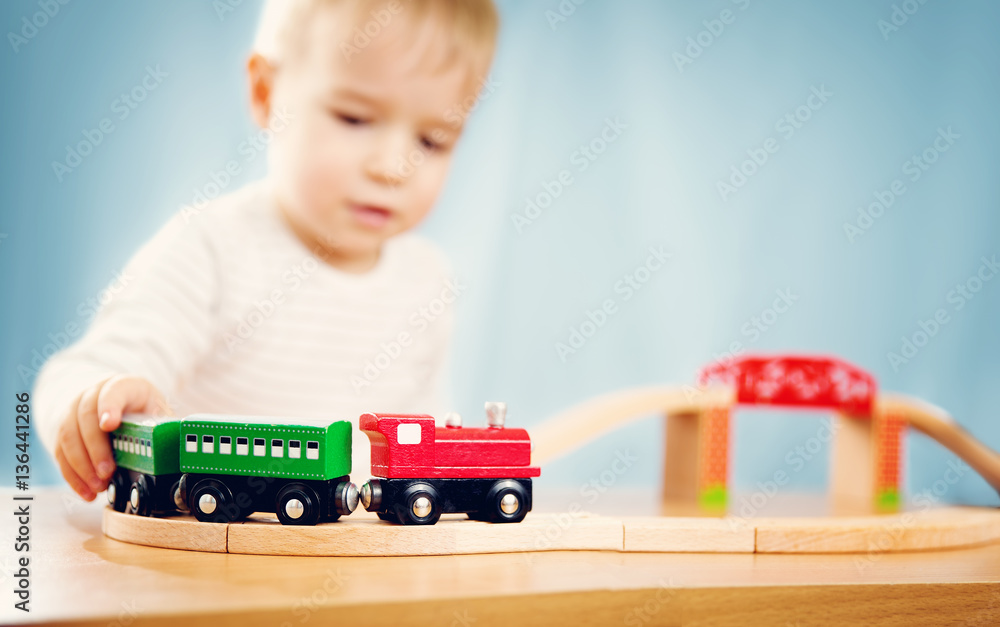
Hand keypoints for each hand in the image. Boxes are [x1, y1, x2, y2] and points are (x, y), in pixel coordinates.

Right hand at [54, 375, 170, 500]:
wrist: (118, 404)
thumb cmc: (143, 410)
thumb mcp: (158, 413)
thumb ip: (164, 426)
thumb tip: (176, 444)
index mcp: (124, 386)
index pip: (114, 390)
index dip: (110, 406)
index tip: (109, 424)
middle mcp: (93, 393)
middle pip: (86, 416)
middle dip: (95, 447)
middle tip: (107, 471)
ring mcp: (73, 410)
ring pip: (68, 434)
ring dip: (81, 465)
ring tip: (98, 486)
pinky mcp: (63, 431)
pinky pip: (60, 452)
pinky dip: (72, 475)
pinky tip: (86, 492)